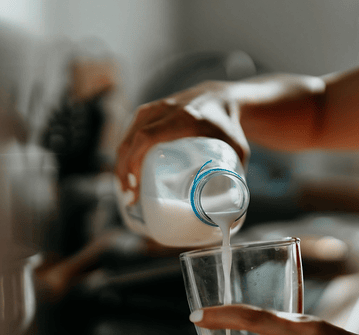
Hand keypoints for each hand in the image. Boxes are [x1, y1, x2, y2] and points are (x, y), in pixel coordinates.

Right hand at [114, 82, 249, 204]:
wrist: (220, 97)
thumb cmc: (229, 126)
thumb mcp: (236, 149)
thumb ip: (236, 177)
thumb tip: (230, 213)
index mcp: (184, 118)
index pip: (147, 138)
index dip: (135, 162)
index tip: (135, 186)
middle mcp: (164, 110)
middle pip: (132, 140)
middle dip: (124, 170)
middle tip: (130, 197)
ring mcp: (154, 108)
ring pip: (127, 137)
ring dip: (121, 164)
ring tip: (127, 190)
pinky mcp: (148, 112)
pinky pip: (129, 133)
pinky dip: (124, 154)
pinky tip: (125, 173)